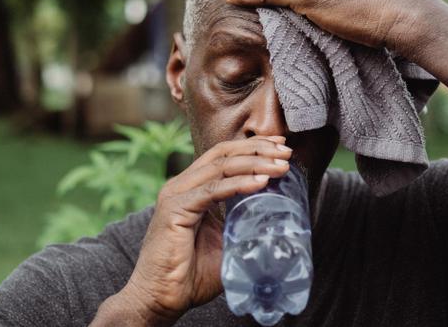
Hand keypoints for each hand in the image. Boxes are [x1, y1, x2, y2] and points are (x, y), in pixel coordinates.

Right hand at [116, 136, 291, 323]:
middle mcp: (182, 185)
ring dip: (255, 163)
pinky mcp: (174, 210)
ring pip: (221, 167)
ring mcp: (176, 195)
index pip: (225, 155)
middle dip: (258, 149)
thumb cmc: (190, 275)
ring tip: (280, 166)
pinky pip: (212, 190)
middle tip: (286, 153)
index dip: (253, 147)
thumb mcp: (226, 242)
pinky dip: (239, 184)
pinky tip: (260, 183)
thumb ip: (243, 224)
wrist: (161, 299)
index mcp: (192, 188)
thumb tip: (277, 219)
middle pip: (224, 154)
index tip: (282, 148)